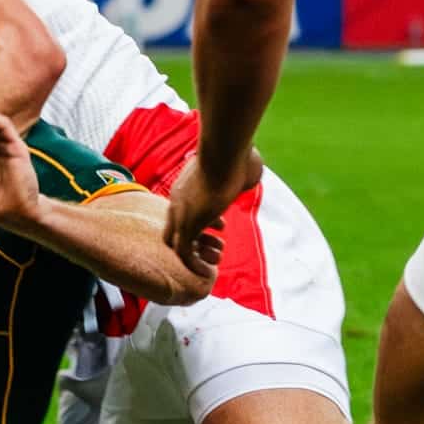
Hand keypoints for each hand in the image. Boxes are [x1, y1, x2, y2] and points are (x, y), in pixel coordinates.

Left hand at [163, 151, 261, 271]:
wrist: (226, 150)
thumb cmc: (238, 153)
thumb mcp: (237, 165)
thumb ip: (239, 174)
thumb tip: (250, 175)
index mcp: (188, 184)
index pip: (183, 210)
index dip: (201, 222)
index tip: (221, 227)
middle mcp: (178, 199)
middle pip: (173, 229)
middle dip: (193, 241)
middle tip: (215, 245)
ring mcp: (180, 212)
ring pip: (178, 244)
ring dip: (197, 255)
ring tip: (216, 260)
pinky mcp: (188, 224)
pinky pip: (184, 254)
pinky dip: (194, 266)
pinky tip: (209, 272)